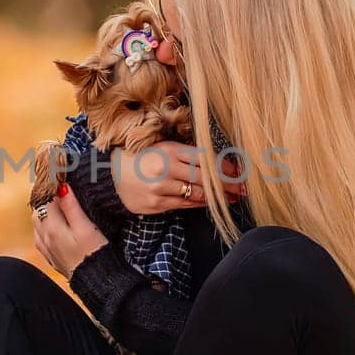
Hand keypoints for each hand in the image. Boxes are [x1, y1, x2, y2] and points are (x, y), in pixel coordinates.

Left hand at [32, 185, 107, 277]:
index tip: (59, 173)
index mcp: (51, 227)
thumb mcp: (86, 228)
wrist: (97, 282)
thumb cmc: (95, 254)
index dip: (52, 184)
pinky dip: (44, 224)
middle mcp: (43, 237)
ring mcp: (45, 248)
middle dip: (46, 195)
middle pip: (38, 208)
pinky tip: (55, 222)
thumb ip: (72, 207)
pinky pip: (40, 235)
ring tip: (57, 200)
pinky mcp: (50, 256)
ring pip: (37, 221)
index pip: (45, 198)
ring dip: (44, 209)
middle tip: (57, 183)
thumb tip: (61, 186)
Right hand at [113, 142, 246, 215]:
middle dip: (228, 186)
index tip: (241, 174)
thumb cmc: (140, 158)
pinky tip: (212, 204)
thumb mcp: (162, 148)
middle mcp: (166, 169)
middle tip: (245, 190)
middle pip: (205, 179)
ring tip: (233, 199)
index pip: (205, 160)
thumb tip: (219, 163)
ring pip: (197, 195)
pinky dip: (200, 205)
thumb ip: (187, 155)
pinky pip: (184, 205)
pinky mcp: (155, 204)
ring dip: (218, 198)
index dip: (226, 168)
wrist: (109, 176)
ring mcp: (160, 188)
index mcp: (170, 150)